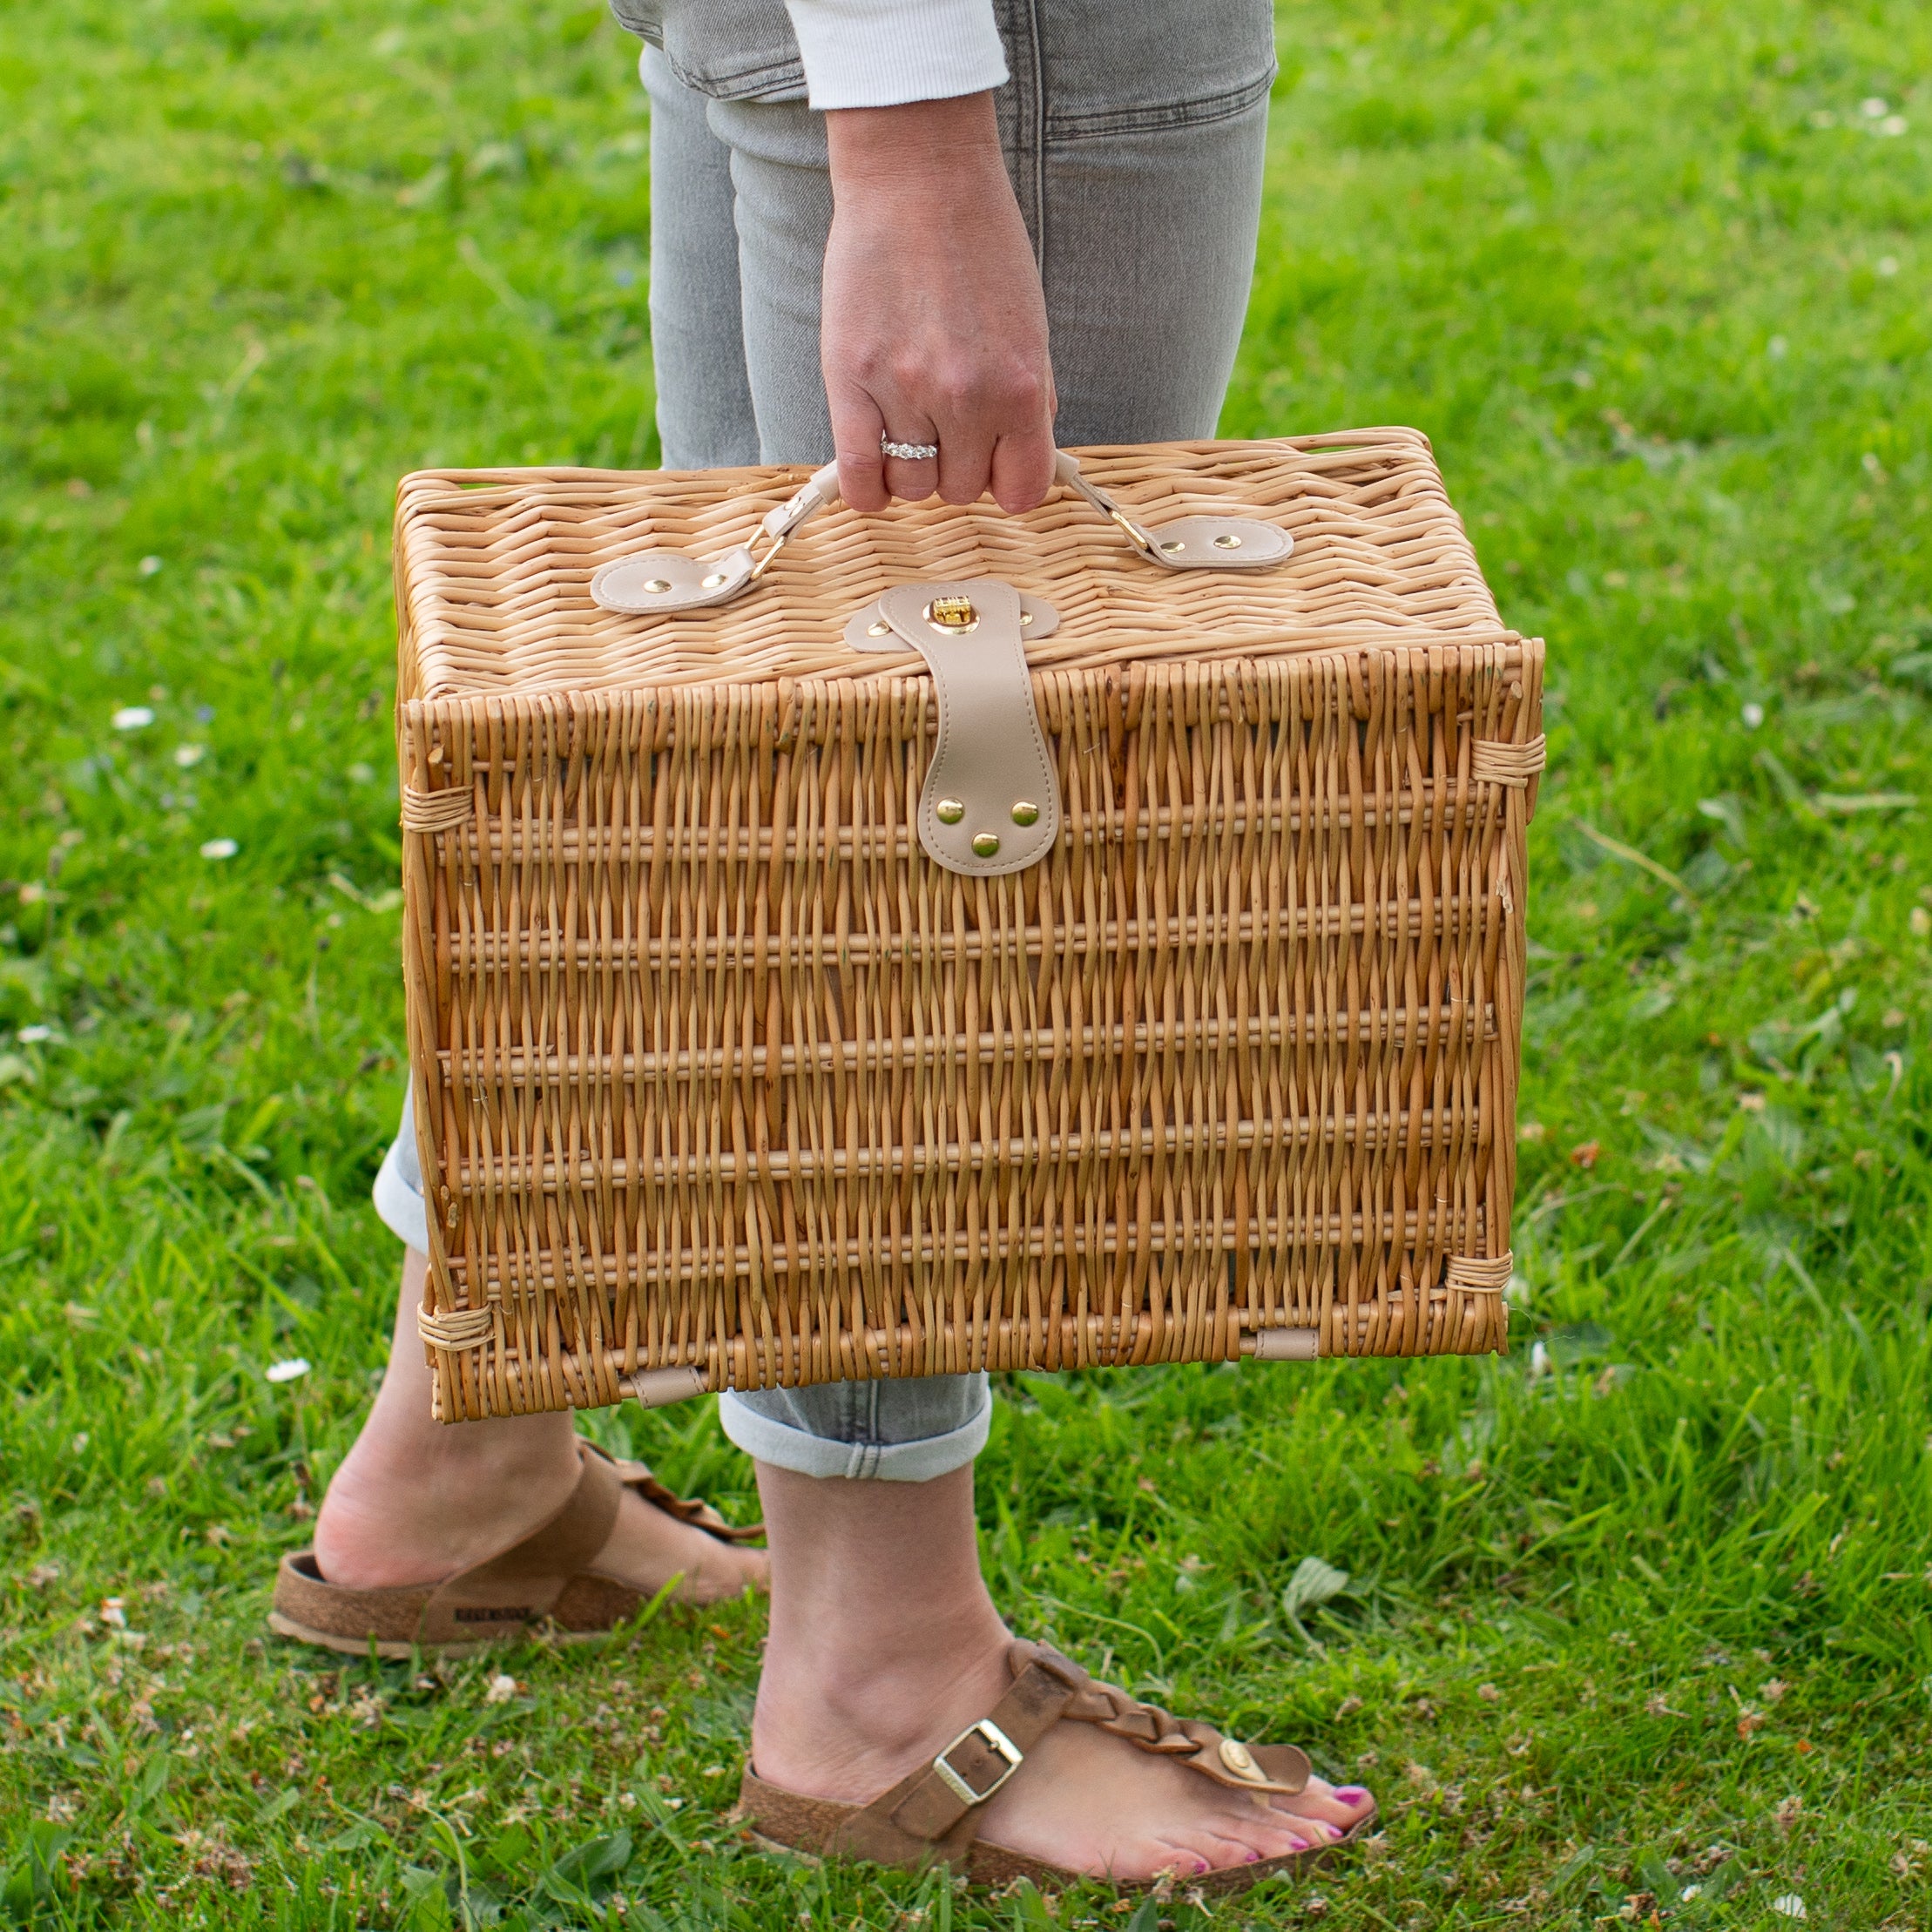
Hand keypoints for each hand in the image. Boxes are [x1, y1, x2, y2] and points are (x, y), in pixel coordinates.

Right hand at [821, 93, 1055, 512]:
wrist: (918, 176)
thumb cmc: (978, 241)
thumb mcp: (1029, 324)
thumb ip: (1028, 397)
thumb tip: (1019, 458)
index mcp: (1022, 387)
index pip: (1022, 490)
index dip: (1005, 481)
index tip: (992, 463)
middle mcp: (967, 398)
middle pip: (959, 490)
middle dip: (954, 465)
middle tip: (944, 423)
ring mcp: (905, 391)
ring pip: (912, 486)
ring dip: (910, 468)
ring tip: (906, 426)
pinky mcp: (851, 379)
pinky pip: (860, 476)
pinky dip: (867, 489)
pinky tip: (871, 472)